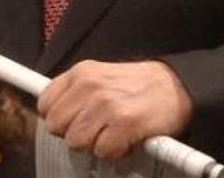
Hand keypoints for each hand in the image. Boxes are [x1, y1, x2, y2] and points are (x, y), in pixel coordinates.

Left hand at [38, 60, 192, 161]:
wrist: (177, 86)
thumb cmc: (138, 86)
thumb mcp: (102, 77)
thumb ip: (76, 92)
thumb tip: (53, 117)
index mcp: (82, 72)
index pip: (46, 104)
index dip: (60, 117)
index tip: (75, 119)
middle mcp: (90, 86)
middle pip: (57, 127)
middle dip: (75, 133)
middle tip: (97, 128)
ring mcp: (106, 105)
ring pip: (76, 142)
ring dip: (95, 144)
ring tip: (113, 132)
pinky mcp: (124, 123)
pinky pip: (102, 151)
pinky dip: (115, 151)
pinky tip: (126, 138)